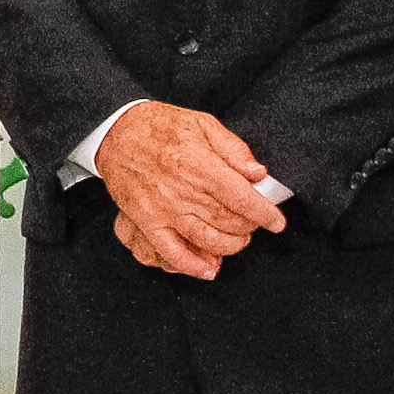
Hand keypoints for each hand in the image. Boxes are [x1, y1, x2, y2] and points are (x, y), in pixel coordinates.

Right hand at [93, 102, 284, 279]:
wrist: (116, 133)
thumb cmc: (160, 127)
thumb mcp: (203, 124)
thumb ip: (234, 149)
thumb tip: (258, 173)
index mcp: (201, 166)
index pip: (243, 199)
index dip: (265, 214)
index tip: (277, 222)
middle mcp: (184, 192)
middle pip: (230, 222)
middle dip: (249, 227)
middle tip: (253, 223)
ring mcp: (164, 211)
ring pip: (208, 241)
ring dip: (230, 246)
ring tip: (237, 239)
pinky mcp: (147, 222)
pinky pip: (171, 252)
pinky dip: (191, 265)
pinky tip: (208, 269)